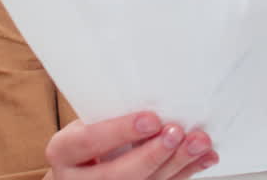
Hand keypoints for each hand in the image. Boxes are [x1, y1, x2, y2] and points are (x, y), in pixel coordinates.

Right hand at [46, 111, 218, 179]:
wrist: (78, 170)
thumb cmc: (86, 139)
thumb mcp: (86, 122)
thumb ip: (110, 114)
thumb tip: (155, 95)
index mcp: (64, 152)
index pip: (90, 142)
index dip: (121, 131)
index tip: (150, 119)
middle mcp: (79, 179)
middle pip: (118, 174)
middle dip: (153, 153)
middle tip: (177, 133)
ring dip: (177, 164)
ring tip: (198, 143)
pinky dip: (186, 173)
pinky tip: (202, 159)